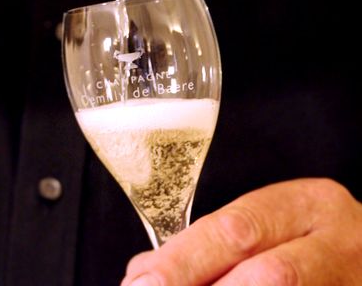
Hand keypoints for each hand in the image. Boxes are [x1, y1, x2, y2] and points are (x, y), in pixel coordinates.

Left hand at [120, 178, 361, 285]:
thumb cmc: (309, 237)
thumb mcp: (271, 223)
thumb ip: (214, 242)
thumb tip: (144, 270)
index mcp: (309, 205)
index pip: (237, 229)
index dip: (184, 259)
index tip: (142, 281)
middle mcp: (341, 244)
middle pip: (268, 275)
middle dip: (196, 285)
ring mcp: (357, 283)